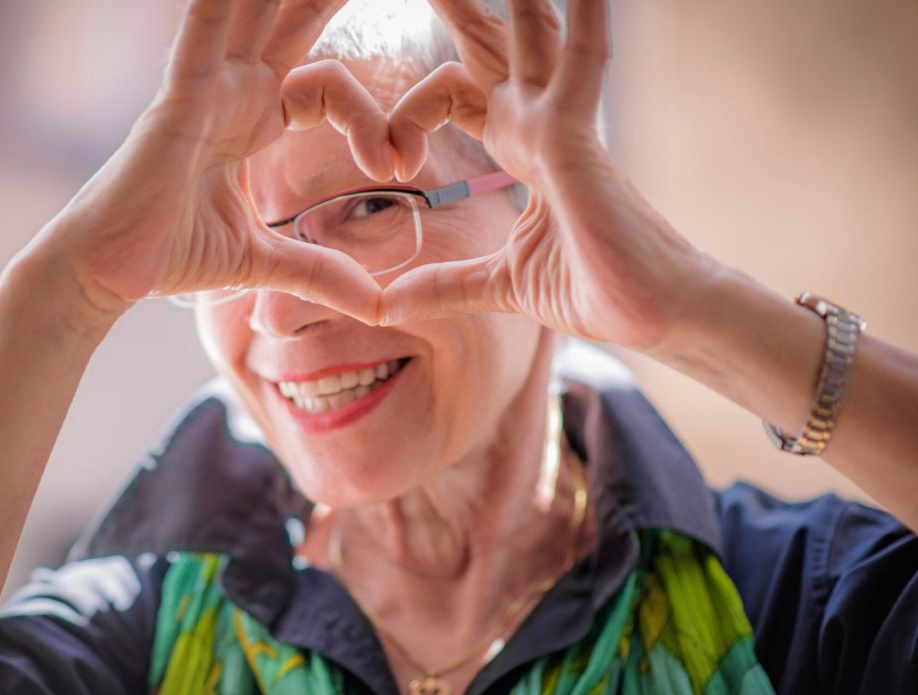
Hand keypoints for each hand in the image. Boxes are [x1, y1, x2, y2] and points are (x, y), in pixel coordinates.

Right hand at [36, 0, 395, 327]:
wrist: (106, 273)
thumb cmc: (168, 255)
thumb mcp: (263, 262)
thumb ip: (319, 272)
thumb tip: (377, 307)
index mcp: (254, 119)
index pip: (331, 88)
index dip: (372, 119)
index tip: (399, 167)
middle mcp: (233, 92)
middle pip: (293, 20)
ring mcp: (206, 89)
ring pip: (254, 14)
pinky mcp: (179, 101)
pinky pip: (203, 35)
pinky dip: (219, 4)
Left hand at [379, 0, 717, 350]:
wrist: (654, 317)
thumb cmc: (596, 290)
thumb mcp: (497, 284)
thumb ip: (443, 284)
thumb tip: (386, 306)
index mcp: (520, 147)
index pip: (453, 93)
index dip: (408, 111)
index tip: (386, 161)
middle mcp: (539, 123)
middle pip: (486, 44)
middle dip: (457, 7)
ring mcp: (560, 124)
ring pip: (529, 33)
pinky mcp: (578, 139)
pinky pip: (580, 62)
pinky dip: (583, 17)